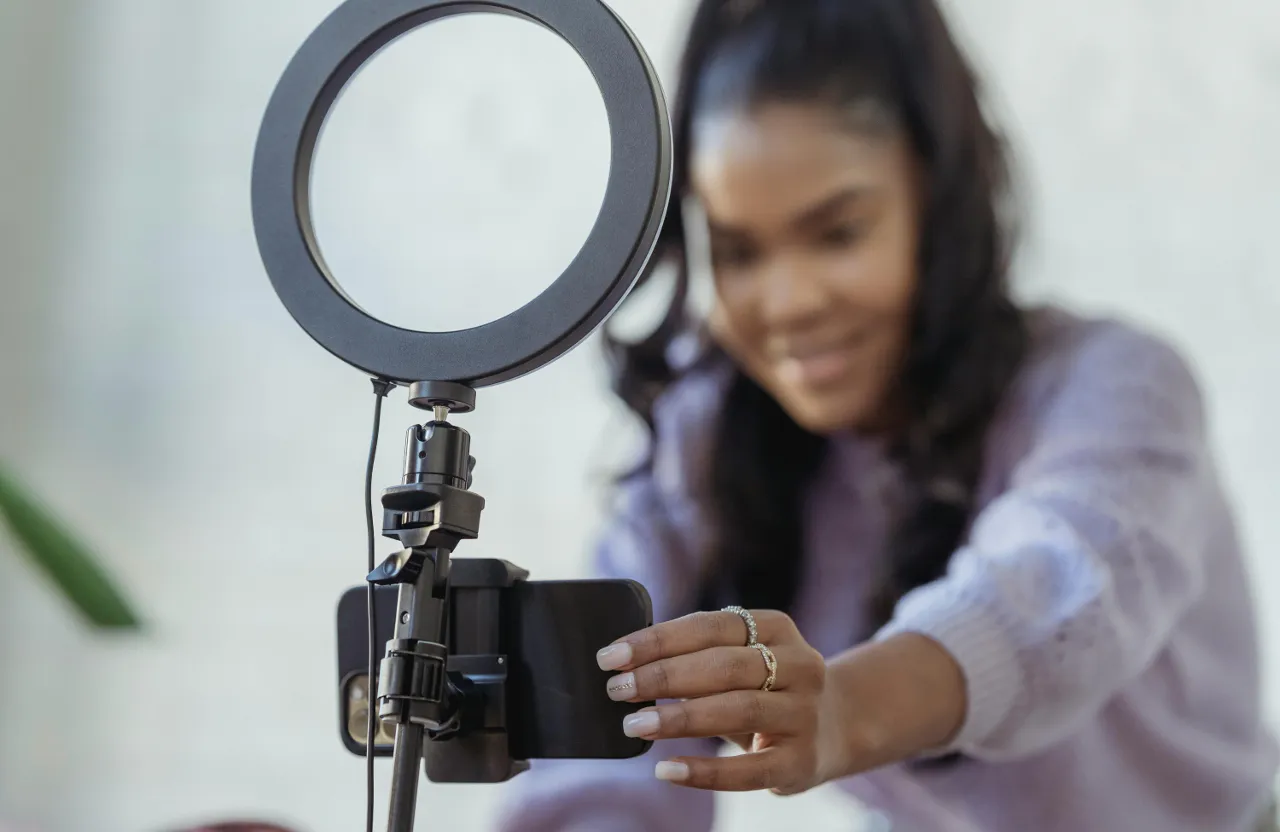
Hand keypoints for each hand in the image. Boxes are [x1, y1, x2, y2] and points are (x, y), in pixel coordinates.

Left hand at [595, 608, 849, 794]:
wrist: (832, 727)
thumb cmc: (763, 688)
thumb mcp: (742, 659)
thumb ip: (696, 656)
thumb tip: (623, 663)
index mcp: (777, 628)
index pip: (710, 626)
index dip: (657, 640)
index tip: (611, 656)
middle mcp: (800, 664)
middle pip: (723, 666)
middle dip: (663, 677)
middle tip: (617, 690)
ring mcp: (804, 713)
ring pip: (737, 710)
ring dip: (679, 717)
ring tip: (634, 725)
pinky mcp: (801, 761)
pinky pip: (749, 769)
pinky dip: (704, 771)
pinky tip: (666, 769)